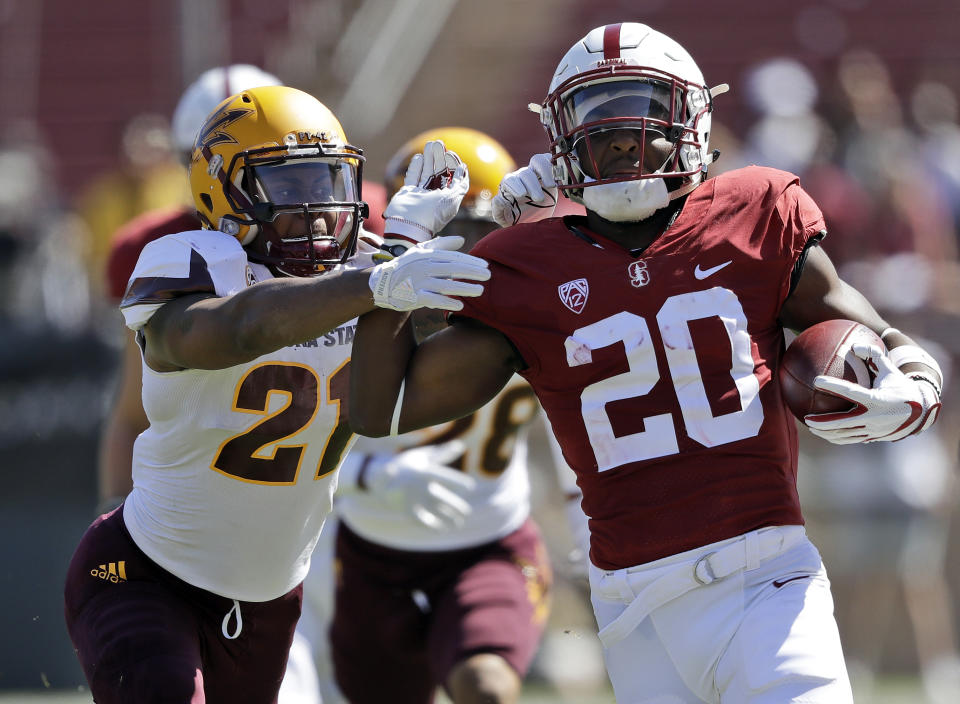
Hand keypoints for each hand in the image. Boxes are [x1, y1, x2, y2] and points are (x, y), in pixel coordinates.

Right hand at [364, 441, 476, 530]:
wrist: (380, 477)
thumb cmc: (407, 464)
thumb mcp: (423, 456)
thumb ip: (442, 453)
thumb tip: (461, 446)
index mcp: (426, 471)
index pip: (446, 478)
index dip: (459, 483)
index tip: (470, 487)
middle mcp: (420, 486)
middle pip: (443, 498)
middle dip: (456, 506)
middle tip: (466, 512)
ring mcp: (413, 499)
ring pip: (435, 511)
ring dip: (448, 518)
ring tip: (458, 523)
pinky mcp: (406, 508)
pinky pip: (421, 520)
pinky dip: (432, 525)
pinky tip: (442, 529)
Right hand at [368, 235, 488, 311]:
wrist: (383, 282)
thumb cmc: (407, 265)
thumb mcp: (421, 251)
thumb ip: (442, 244)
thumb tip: (461, 240)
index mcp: (427, 255)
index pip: (453, 257)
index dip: (471, 261)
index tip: (486, 265)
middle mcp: (424, 267)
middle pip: (452, 269)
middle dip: (472, 272)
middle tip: (488, 276)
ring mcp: (419, 282)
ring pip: (445, 285)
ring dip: (464, 288)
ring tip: (480, 290)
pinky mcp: (414, 297)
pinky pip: (433, 300)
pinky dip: (446, 302)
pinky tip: (460, 305)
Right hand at [380, 140, 468, 257]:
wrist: (409, 225)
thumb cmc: (432, 214)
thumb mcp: (452, 199)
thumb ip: (460, 185)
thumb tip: (463, 169)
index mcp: (448, 200)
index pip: (453, 179)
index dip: (454, 166)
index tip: (451, 154)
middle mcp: (435, 197)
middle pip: (439, 174)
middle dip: (440, 158)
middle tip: (439, 143)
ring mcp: (421, 196)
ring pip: (426, 173)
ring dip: (429, 159)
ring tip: (430, 144)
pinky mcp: (408, 194)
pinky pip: (413, 178)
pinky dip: (415, 168)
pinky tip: (418, 157)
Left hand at [491, 153, 557, 227]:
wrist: (535, 219)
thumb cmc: (518, 219)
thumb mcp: (506, 220)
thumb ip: (498, 211)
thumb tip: (498, 199)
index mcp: (509, 186)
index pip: (509, 181)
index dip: (515, 186)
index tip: (522, 195)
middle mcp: (521, 176)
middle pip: (525, 173)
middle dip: (532, 185)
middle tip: (539, 199)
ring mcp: (535, 172)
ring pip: (536, 161)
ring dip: (544, 171)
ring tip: (551, 186)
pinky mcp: (548, 171)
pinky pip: (549, 160)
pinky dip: (554, 165)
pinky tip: (558, 178)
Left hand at [804, 342, 940, 442]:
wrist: (921, 413)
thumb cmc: (901, 388)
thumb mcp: (891, 371)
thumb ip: (874, 356)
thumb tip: (855, 344)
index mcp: (876, 399)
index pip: (850, 392)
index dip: (833, 386)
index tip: (816, 380)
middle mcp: (873, 417)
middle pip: (842, 422)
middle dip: (823, 422)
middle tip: (807, 418)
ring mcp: (873, 430)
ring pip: (845, 434)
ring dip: (826, 433)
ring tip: (811, 427)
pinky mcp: (873, 437)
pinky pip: (850, 439)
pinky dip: (836, 438)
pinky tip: (825, 434)